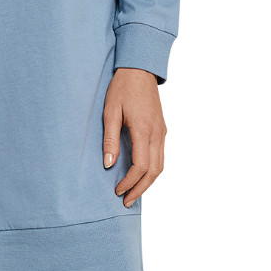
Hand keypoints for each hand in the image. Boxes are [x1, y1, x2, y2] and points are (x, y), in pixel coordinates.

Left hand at [103, 69, 166, 205]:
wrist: (140, 69)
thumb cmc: (122, 88)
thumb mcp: (110, 112)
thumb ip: (110, 139)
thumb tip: (108, 164)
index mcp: (143, 129)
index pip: (141, 166)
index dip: (129, 182)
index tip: (117, 190)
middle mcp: (157, 133)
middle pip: (154, 171)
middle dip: (140, 189)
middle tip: (126, 201)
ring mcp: (162, 132)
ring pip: (160, 166)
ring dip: (148, 182)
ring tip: (133, 193)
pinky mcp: (162, 130)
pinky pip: (160, 156)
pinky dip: (152, 170)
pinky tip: (140, 175)